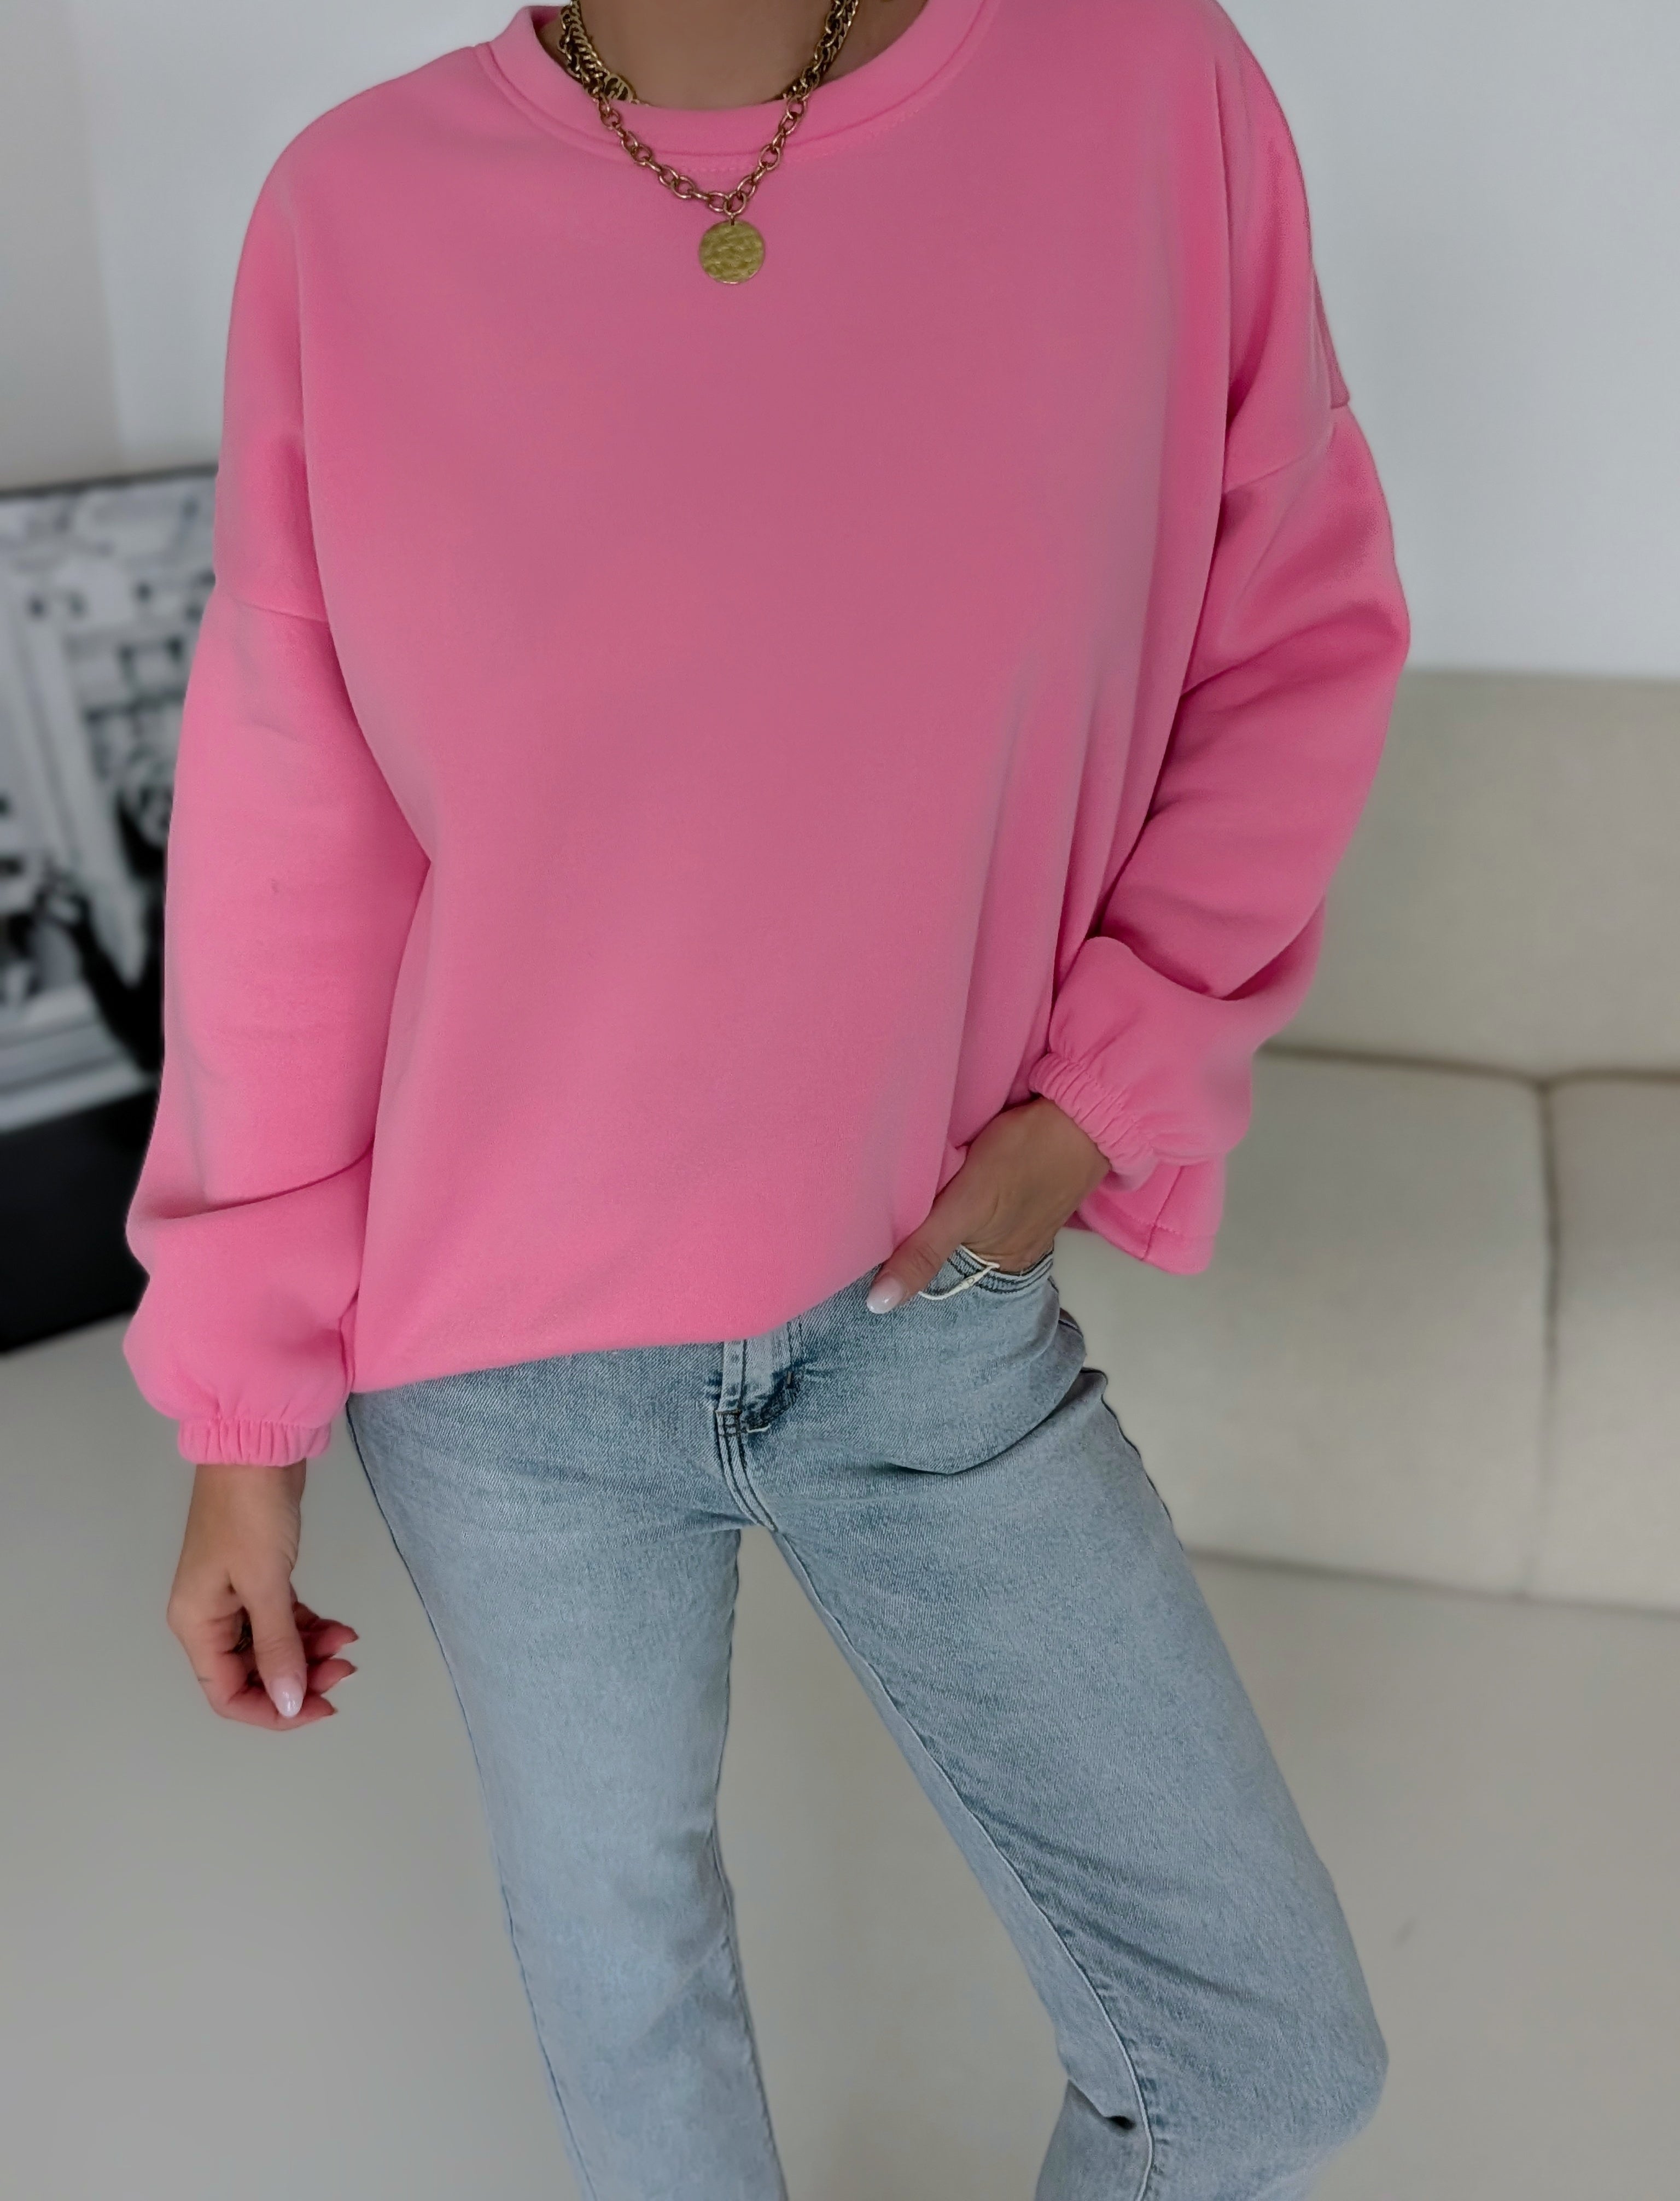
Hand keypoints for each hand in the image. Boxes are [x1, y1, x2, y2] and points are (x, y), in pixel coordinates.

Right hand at [167, 1459, 357, 1728]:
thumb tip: (287, 1703)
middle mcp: (209, 1617)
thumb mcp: (265, 1583)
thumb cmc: (251, 1512)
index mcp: (196, 1624)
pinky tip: (340, 1627)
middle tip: (346, 1669)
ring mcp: (234, 1596)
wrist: (256, 1446)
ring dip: (309, 1653)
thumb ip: (277, 1646)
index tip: (319, 1707)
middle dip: (298, 1679)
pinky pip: (283, 1620)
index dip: (271, 1710)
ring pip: (272, 1647)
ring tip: (348, 1643)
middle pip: (252, 1673)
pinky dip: (309, 1628)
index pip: (227, 1693)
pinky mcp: (259, 1577)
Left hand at [865, 1097, 1111, 1311]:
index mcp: (1001, 1262)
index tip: (877, 1225)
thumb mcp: (966, 1207)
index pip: (937, 1264)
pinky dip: (967, 1180)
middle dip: (924, 1222)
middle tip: (888, 1193)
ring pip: (967, 1214)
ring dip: (945, 1199)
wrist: (1085, 1110)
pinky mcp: (1026, 1181)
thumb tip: (879, 1304)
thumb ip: (924, 1251)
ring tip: (917, 1175)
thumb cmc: (1026, 1155)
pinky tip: (956, 1161)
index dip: (906, 1247)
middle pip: (952, 1240)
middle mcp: (1013, 1246)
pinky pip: (985, 1189)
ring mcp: (1024, 1212)